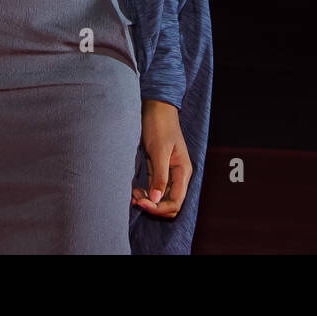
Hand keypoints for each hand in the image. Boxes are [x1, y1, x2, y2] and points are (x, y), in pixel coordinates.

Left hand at [132, 99, 189, 218]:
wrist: (156, 108)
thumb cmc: (160, 126)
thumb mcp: (159, 151)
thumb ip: (159, 176)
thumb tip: (155, 199)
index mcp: (183, 172)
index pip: (175, 202)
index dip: (159, 207)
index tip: (143, 201)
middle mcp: (178, 175)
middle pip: (169, 203)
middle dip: (153, 206)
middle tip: (135, 199)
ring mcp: (168, 173)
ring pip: (160, 197)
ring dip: (147, 199)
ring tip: (132, 195)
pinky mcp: (158, 169)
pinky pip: (153, 187)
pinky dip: (145, 192)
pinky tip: (134, 189)